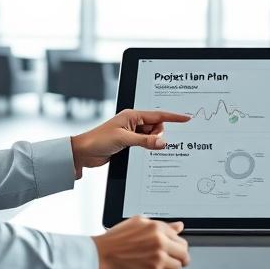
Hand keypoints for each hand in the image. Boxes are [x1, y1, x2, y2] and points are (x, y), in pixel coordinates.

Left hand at [71, 109, 189, 174]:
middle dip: (157, 136)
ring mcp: (131, 133)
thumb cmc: (98, 140)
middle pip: (156, 128)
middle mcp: (132, 123)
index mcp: (132, 115)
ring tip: (139, 148)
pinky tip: (144, 152)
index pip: (158, 116)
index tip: (186, 118)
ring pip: (151, 137)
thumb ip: (145, 141)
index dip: (173, 117)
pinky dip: (147, 148)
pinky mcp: (128, 144)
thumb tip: (162, 143)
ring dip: (151, 143)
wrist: (83, 152)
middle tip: (149, 143)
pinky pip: (144, 144)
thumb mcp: (124, 139)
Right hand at [92, 216, 189, 268]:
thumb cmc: (115, 240)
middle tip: (172, 260)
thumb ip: (162, 225)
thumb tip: (179, 226)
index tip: (175, 250)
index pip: (181, 240)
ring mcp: (157, 260)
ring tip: (159, 265)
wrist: (99, 256)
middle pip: (184, 254)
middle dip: (180, 257)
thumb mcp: (138, 223)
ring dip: (172, 267)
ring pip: (178, 266)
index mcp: (157, 228)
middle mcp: (160, 243)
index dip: (178, 247)